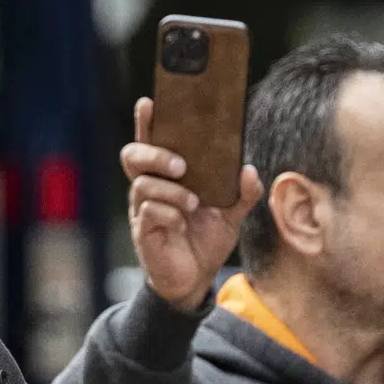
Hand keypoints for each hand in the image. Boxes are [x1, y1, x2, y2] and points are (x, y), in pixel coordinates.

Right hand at [122, 97, 264, 310]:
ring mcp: (143, 210)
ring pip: (142, 184)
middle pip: (133, 156)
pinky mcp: (144, 232)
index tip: (149, 102)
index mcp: (168, 177)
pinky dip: (169, 213)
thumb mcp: (231, 214)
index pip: (152, 141)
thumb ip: (243, 192)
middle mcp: (149, 188)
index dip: (146, 122)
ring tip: (193, 203)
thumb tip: (250, 170)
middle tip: (181, 165)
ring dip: (170, 190)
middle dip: (155, 154)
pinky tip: (182, 223)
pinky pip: (149, 212)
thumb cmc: (205, 241)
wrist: (194, 281)